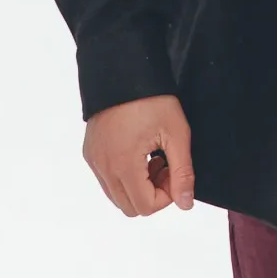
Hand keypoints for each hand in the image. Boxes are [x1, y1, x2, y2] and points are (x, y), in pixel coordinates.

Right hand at [84, 94, 194, 217]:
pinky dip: (124, 176)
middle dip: (152, 193)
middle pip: (129, 207)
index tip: (175, 171)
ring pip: (116, 195)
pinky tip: (139, 151)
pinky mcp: (90, 152)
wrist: (124, 70)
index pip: (145, 206)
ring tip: (153, 158)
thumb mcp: (176, 133)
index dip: (167, 196)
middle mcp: (103, 167)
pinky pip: (106, 179)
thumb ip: (183, 172)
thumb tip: (186, 204)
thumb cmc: (152, 99)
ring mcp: (94, 160)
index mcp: (123, 165)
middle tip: (165, 166)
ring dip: (138, 186)